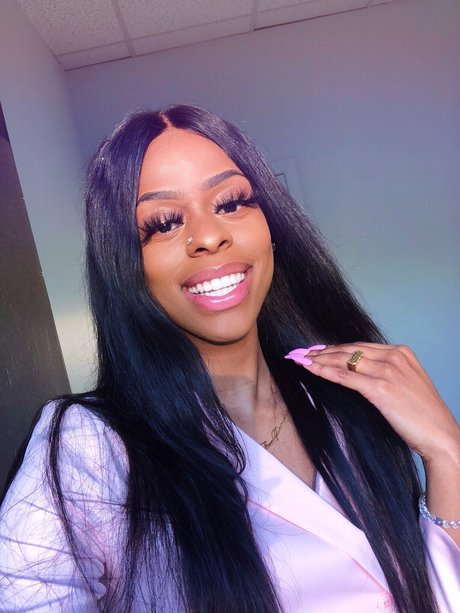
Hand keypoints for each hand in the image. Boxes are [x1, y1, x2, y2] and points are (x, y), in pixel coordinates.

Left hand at [288, 343, 459, 462]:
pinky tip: (311, 370)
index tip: (318, 349)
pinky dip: (325, 372)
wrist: (439, 435)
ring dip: (318, 360)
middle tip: (302, 352)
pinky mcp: (380, 388)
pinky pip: (345, 377)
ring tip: (300, 360)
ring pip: (344, 361)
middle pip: (349, 350)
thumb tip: (358, 371)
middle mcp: (394, 357)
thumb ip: (386, 372)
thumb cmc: (423, 415)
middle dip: (322, 351)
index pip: (360, 346)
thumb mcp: (406, 383)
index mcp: (401, 352)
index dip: (336, 348)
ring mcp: (387, 371)